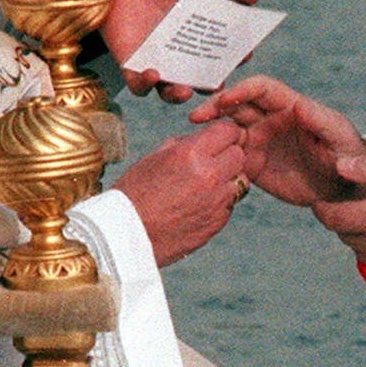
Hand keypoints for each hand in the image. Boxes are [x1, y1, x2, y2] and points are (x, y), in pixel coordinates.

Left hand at [102, 0, 259, 102]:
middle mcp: (183, 63)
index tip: (243, 55)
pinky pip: (139, 86)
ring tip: (184, 89)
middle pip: (201, 83)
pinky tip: (153, 73)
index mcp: (203, 47)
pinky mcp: (132, 68)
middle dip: (210, 87)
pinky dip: (145, 84)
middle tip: (217, 82)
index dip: (235, 60)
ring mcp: (158, 67)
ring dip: (178, 95)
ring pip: (171, 93)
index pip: (224, 60)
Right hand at [112, 122, 246, 266]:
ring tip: (202, 185)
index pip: (228, 130)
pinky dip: (220, 202)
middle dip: (228, 155)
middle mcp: (209, 176)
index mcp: (191, 153)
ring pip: (240, 180)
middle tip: (211, 161)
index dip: (223, 132)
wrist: (126, 235)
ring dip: (227, 179)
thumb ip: (187, 144)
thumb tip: (208, 138)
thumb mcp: (156, 156)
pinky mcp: (217, 222)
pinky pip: (230, 204)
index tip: (216, 138)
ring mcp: (216, 201)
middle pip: (239, 155)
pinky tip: (197, 205)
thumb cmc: (135, 192)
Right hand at [189, 75, 365, 205]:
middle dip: (215, 107)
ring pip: (228, 130)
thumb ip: (320, 120)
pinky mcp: (255, 165)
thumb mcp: (339, 136)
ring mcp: (260, 142)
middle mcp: (270, 120)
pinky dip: (217, 158)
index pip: (259, 89)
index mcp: (288, 106)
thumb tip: (299, 104)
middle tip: (196, 118)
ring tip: (196, 143)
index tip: (225, 100)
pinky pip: (230, 158)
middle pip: (236, 105)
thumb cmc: (349, 154)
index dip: (241, 90)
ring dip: (211, 133)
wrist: (346, 188)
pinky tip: (206, 165)